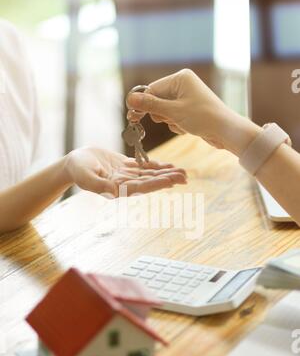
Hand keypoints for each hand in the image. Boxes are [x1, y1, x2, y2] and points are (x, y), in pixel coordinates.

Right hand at [64, 148, 186, 197]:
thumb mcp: (86, 177)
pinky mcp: (126, 167)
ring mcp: (127, 176)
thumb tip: (113, 192)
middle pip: (151, 181)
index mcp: (118, 189)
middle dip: (168, 179)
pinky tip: (169, 165)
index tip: (172, 181)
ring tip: (183, 172)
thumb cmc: (78, 171)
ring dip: (166, 173)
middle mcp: (126, 184)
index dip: (157, 183)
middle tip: (185, 176)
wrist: (73, 163)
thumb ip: (98, 185)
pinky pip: (144, 167)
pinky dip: (157, 166)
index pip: (142, 186)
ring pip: (150, 174)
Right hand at [127, 69, 261, 156]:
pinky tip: (187, 127)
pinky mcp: (189, 108)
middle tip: (169, 120)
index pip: (152, 90)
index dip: (143, 104)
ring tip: (183, 124)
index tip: (133, 118)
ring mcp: (187, 96)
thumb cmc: (202, 118)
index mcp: (180, 78)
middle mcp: (183, 84)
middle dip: (161, 114)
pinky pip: (173, 116)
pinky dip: (176, 124)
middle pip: (157, 100)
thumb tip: (129, 99)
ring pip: (164, 110)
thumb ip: (150, 105)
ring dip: (169, 120)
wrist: (226, 131)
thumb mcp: (173, 112)